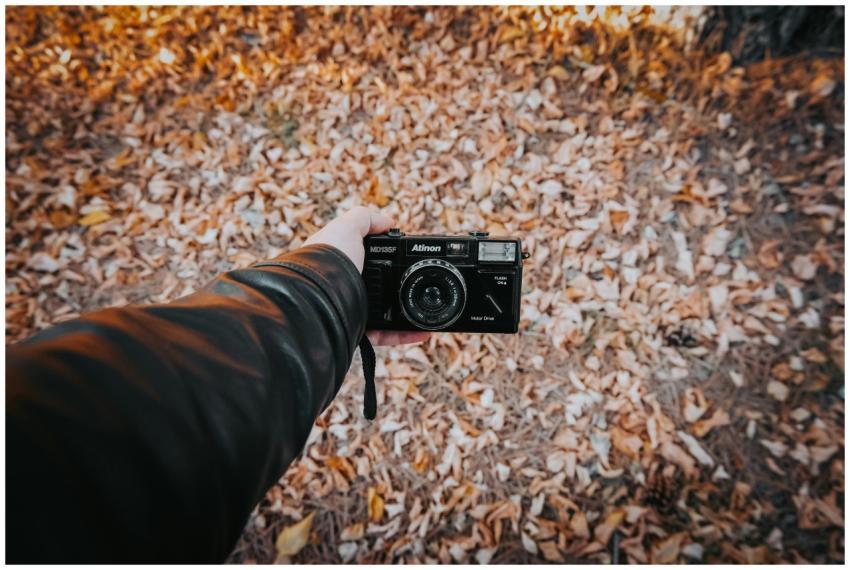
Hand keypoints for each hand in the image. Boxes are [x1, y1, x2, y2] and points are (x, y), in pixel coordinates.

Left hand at [305, 207, 429, 346]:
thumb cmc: (327, 260)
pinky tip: (422, 331)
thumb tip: (388, 223)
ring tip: (425, 310)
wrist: (318, 296)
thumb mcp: (346, 227)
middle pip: (379, 287)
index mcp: (339, 263)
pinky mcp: (357, 331)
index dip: (386, 257)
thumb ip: (366, 219)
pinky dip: (405, 335)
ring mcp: (351, 309)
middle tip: (419, 284)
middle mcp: (343, 286)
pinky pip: (386, 335)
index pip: (367, 259)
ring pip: (385, 313)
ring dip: (407, 312)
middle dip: (400, 286)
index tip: (406, 258)